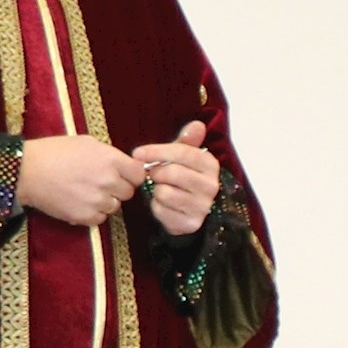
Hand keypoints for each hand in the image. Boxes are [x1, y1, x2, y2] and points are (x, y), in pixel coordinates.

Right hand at [18, 135, 144, 226]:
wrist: (26, 171)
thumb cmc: (54, 152)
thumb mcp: (86, 143)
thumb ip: (110, 154)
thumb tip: (125, 165)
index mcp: (111, 160)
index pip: (139, 174)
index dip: (131, 175)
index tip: (123, 175)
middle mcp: (108, 181)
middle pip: (128, 192)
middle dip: (117, 188)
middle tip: (99, 183)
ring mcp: (98, 200)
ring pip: (115, 207)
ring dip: (105, 201)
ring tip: (85, 192)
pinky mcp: (85, 216)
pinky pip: (100, 219)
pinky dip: (92, 213)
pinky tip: (79, 202)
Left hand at [126, 119, 221, 238]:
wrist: (192, 211)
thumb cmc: (185, 179)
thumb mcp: (186, 158)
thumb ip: (187, 142)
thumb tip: (197, 124)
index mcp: (210, 165)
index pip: (184, 153)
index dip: (157, 151)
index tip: (137, 153)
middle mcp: (210, 186)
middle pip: (172, 173)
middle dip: (156, 172)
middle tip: (154, 174)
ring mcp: (203, 206)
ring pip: (164, 193)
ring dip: (157, 191)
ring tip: (162, 189)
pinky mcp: (191, 223)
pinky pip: (162, 210)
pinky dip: (157, 206)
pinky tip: (164, 204)